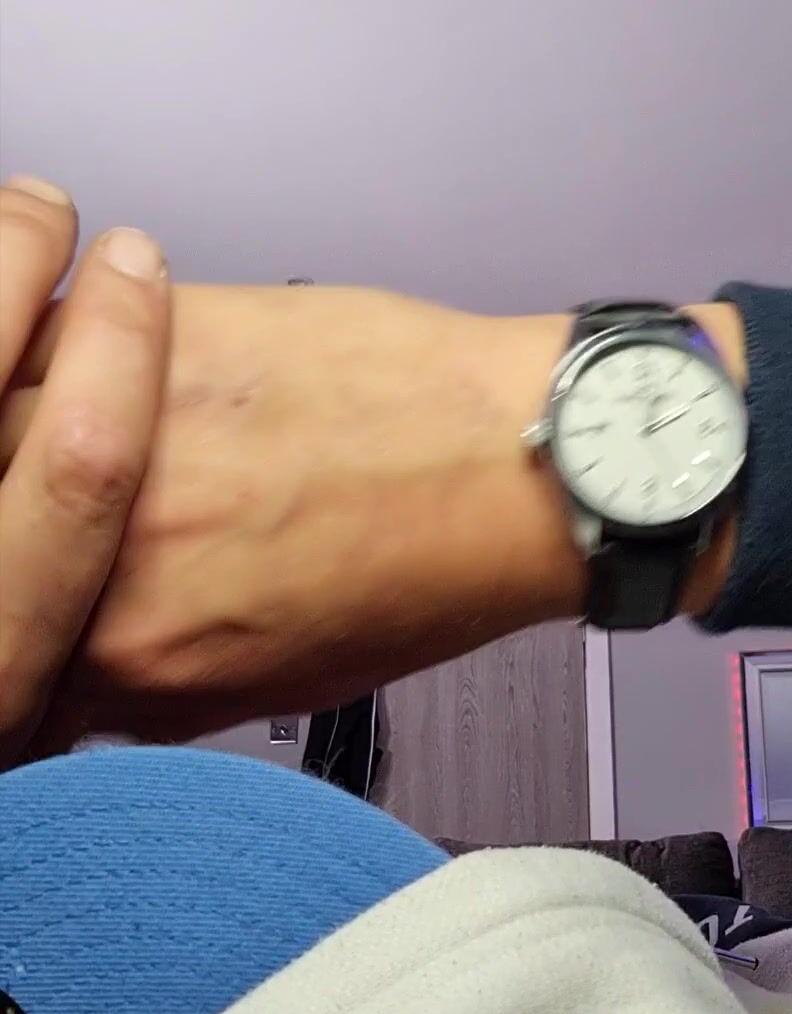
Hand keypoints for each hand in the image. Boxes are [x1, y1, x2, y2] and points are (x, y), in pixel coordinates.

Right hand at [1, 287, 743, 744]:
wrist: (518, 460)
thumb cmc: (428, 568)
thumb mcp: (281, 681)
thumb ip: (154, 684)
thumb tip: (92, 672)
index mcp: (132, 655)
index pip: (5, 637)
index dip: (19, 602)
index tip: (34, 577)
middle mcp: (104, 548)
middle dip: (12, 503)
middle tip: (48, 490)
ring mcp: (118, 429)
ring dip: (27, 415)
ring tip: (88, 412)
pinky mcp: (154, 329)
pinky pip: (51, 332)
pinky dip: (67, 343)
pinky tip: (113, 352)